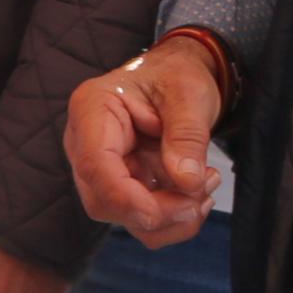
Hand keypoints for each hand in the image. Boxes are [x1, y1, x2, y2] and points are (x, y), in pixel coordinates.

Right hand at [68, 39, 224, 245]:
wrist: (176, 77)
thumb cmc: (175, 75)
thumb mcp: (189, 93)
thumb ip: (187, 136)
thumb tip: (186, 183)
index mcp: (92, 109)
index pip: (95, 165)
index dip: (127, 197)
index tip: (171, 208)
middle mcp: (85, 144)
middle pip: (104, 200)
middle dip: (158, 210)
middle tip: (204, 192)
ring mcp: (101, 169)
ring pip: (124, 217)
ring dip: (171, 218)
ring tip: (206, 184)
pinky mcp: (120, 185)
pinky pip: (141, 216)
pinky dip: (174, 216)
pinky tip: (197, 190)